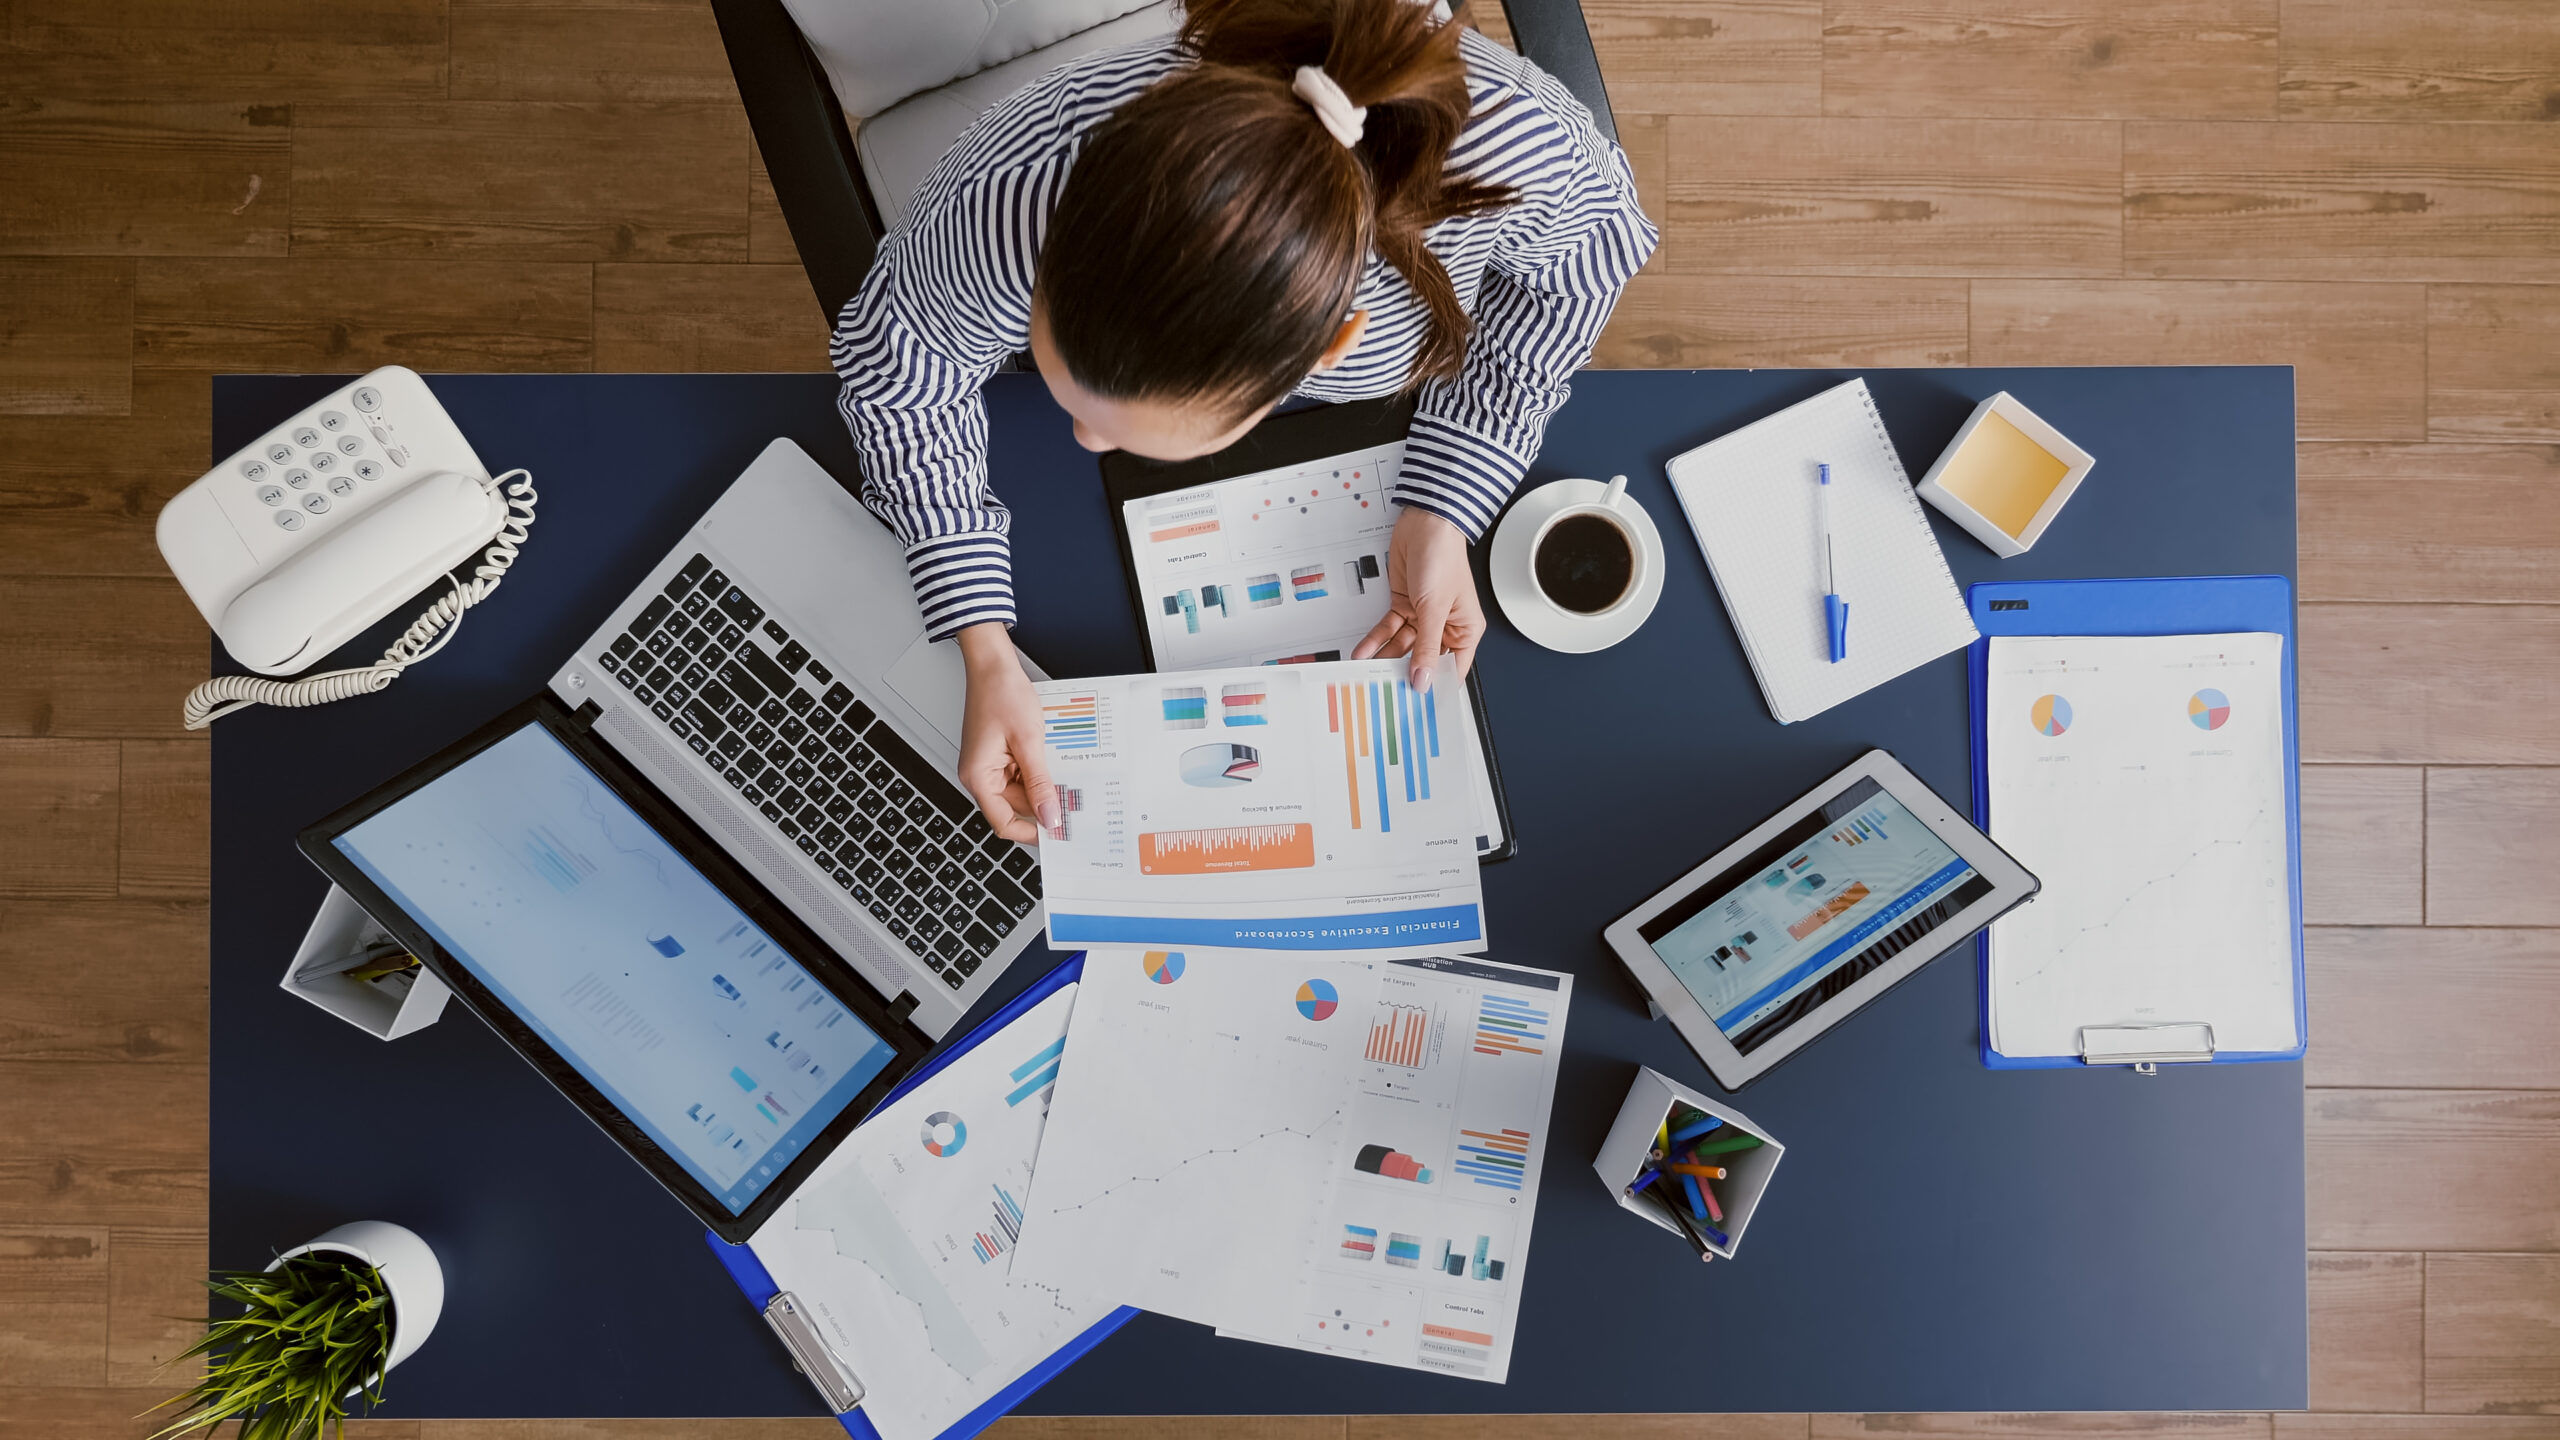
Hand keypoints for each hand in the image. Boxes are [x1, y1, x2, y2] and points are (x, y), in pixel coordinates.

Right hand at [955, 623, 1058, 844]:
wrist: (994, 665)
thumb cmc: (1001, 694)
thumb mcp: (1029, 742)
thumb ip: (1040, 783)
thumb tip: (1049, 816)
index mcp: (979, 776)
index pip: (1003, 822)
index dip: (1031, 832)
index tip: (1057, 833)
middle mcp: (980, 774)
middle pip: (1015, 808)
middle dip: (1043, 806)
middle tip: (1072, 803)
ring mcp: (990, 765)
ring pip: (1022, 791)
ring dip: (1043, 787)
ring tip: (1064, 776)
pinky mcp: (1000, 755)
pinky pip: (1022, 774)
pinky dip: (1039, 772)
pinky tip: (1054, 763)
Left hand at [1351, 505, 1484, 687]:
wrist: (1426, 524)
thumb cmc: (1444, 558)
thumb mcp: (1435, 609)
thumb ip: (1427, 647)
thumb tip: (1424, 679)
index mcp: (1465, 631)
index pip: (1451, 670)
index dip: (1434, 688)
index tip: (1417, 706)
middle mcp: (1445, 627)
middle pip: (1423, 661)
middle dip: (1404, 674)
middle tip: (1386, 692)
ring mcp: (1423, 617)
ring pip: (1402, 647)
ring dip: (1384, 658)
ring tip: (1368, 674)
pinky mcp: (1404, 606)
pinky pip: (1389, 630)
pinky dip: (1375, 640)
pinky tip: (1364, 651)